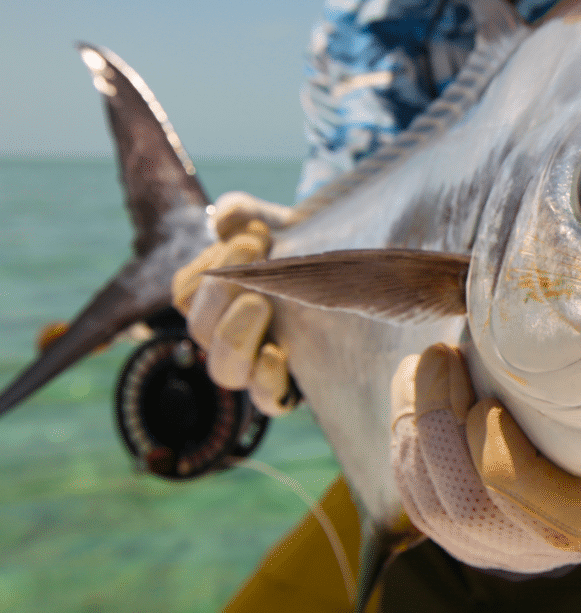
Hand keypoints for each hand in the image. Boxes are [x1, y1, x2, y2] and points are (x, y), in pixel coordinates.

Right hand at [171, 192, 297, 415]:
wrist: (360, 273)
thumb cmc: (309, 250)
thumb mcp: (278, 224)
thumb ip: (245, 213)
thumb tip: (224, 220)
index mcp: (220, 299)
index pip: (187, 292)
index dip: (209, 265)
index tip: (252, 235)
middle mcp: (233, 338)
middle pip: (202, 329)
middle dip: (220, 292)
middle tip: (252, 254)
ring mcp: (260, 368)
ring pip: (224, 369)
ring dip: (233, 335)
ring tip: (259, 302)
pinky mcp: (294, 389)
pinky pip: (268, 399)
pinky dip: (266, 379)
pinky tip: (276, 356)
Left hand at [390, 343, 580, 572]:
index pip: (542, 513)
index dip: (500, 460)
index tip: (489, 400)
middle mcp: (542, 549)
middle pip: (469, 505)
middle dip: (439, 424)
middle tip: (440, 356)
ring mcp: (492, 547)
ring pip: (431, 501)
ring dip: (415, 423)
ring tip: (428, 361)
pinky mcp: (452, 534)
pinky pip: (414, 495)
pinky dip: (404, 436)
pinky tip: (413, 385)